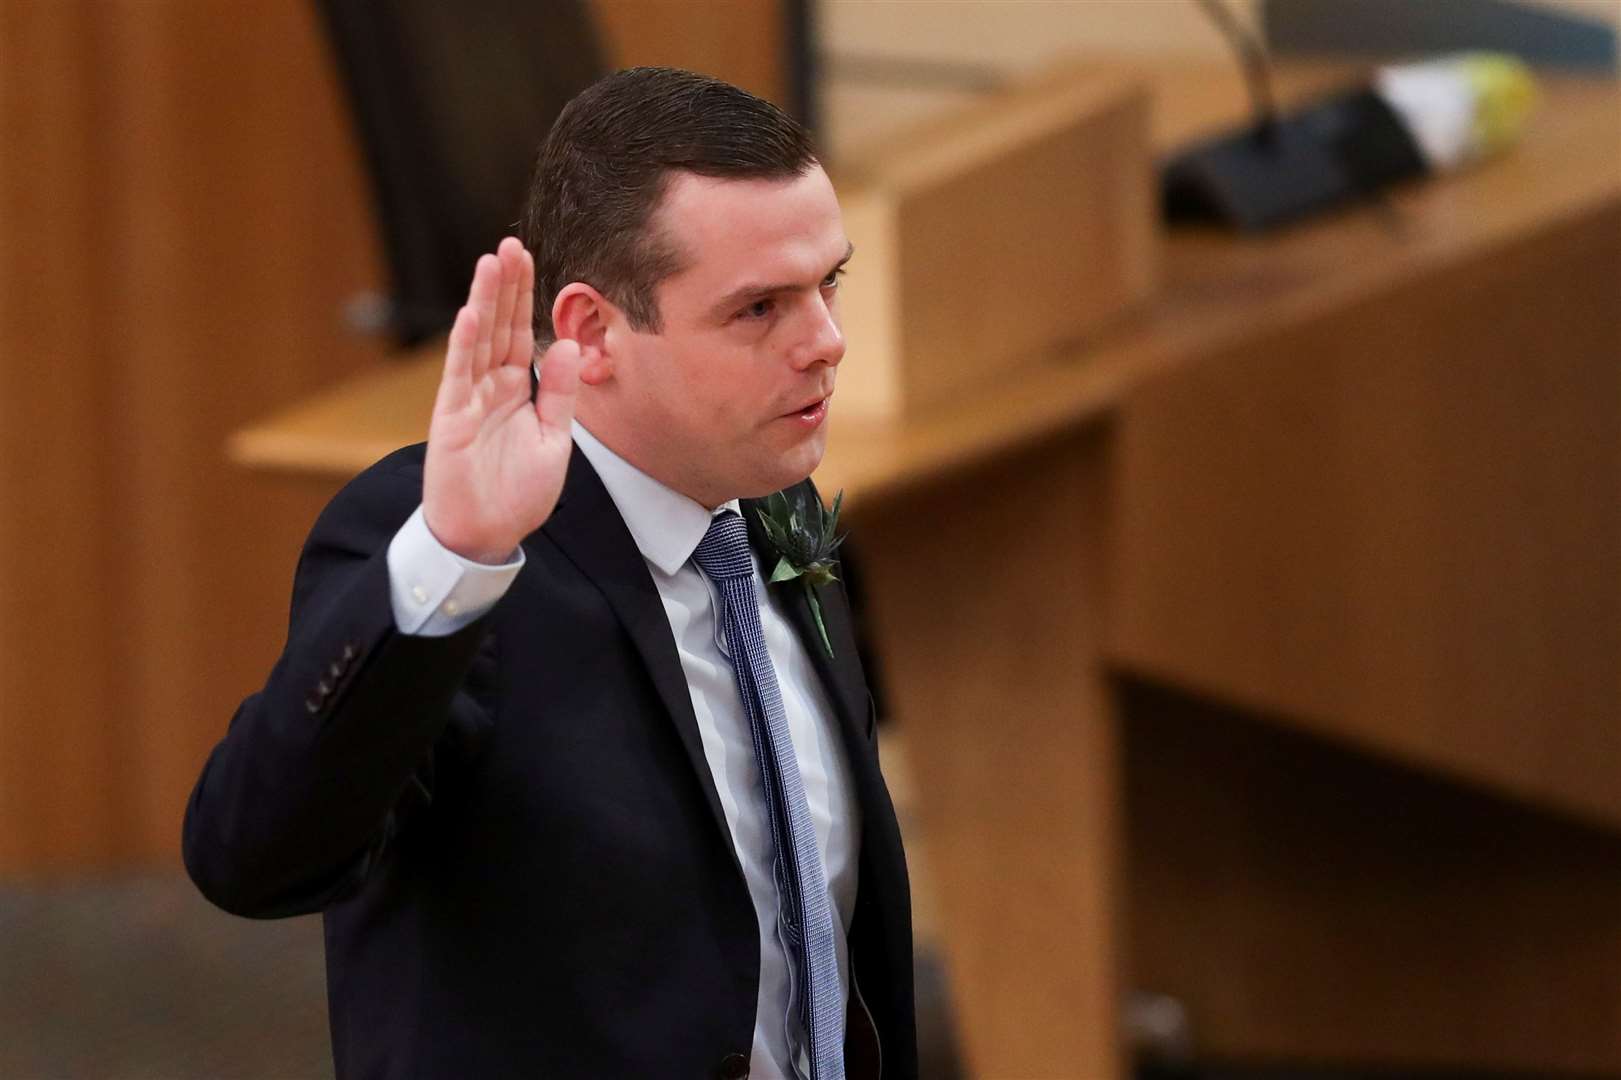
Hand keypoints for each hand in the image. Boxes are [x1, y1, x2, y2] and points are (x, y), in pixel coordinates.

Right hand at [423, 237, 581, 563]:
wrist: (487, 535)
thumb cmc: (517, 494)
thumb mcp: (554, 440)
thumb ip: (560, 394)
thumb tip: (570, 347)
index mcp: (517, 390)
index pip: (521, 333)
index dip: (524, 297)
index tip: (528, 258)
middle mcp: (490, 387)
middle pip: (499, 326)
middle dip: (504, 285)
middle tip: (510, 243)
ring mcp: (468, 399)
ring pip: (478, 340)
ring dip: (484, 301)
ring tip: (491, 262)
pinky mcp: (451, 419)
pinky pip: (459, 376)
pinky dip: (465, 345)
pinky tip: (471, 314)